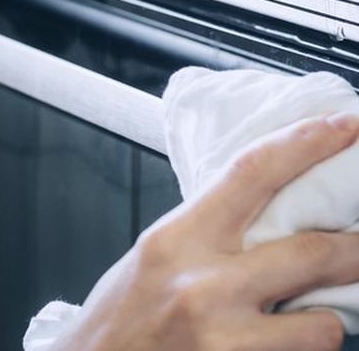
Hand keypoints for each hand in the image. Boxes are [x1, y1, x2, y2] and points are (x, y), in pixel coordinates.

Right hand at [55, 113, 358, 350]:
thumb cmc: (121, 320)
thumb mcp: (158, 256)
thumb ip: (209, 231)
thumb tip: (269, 204)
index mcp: (180, 238)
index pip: (253, 173)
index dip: (306, 144)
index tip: (344, 127)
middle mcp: (204, 285)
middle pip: (309, 251)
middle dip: (358, 247)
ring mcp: (224, 338)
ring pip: (321, 325)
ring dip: (327, 321)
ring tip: (310, 318)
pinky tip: (280, 345)